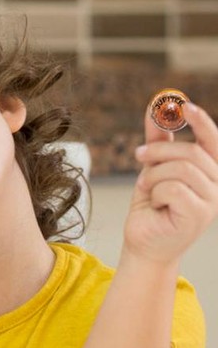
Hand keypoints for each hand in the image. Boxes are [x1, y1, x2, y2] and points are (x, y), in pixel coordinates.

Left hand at [126, 102, 217, 263]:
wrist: (144, 242)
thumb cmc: (152, 205)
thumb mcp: (153, 167)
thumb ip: (158, 139)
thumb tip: (155, 107)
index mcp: (210, 168)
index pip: (212, 139)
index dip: (199, 120)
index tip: (182, 105)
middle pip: (191, 152)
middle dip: (158, 151)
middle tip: (138, 155)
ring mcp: (212, 199)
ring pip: (180, 169)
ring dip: (153, 176)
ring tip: (147, 188)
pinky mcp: (200, 214)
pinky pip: (173, 188)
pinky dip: (155, 193)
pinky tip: (154, 204)